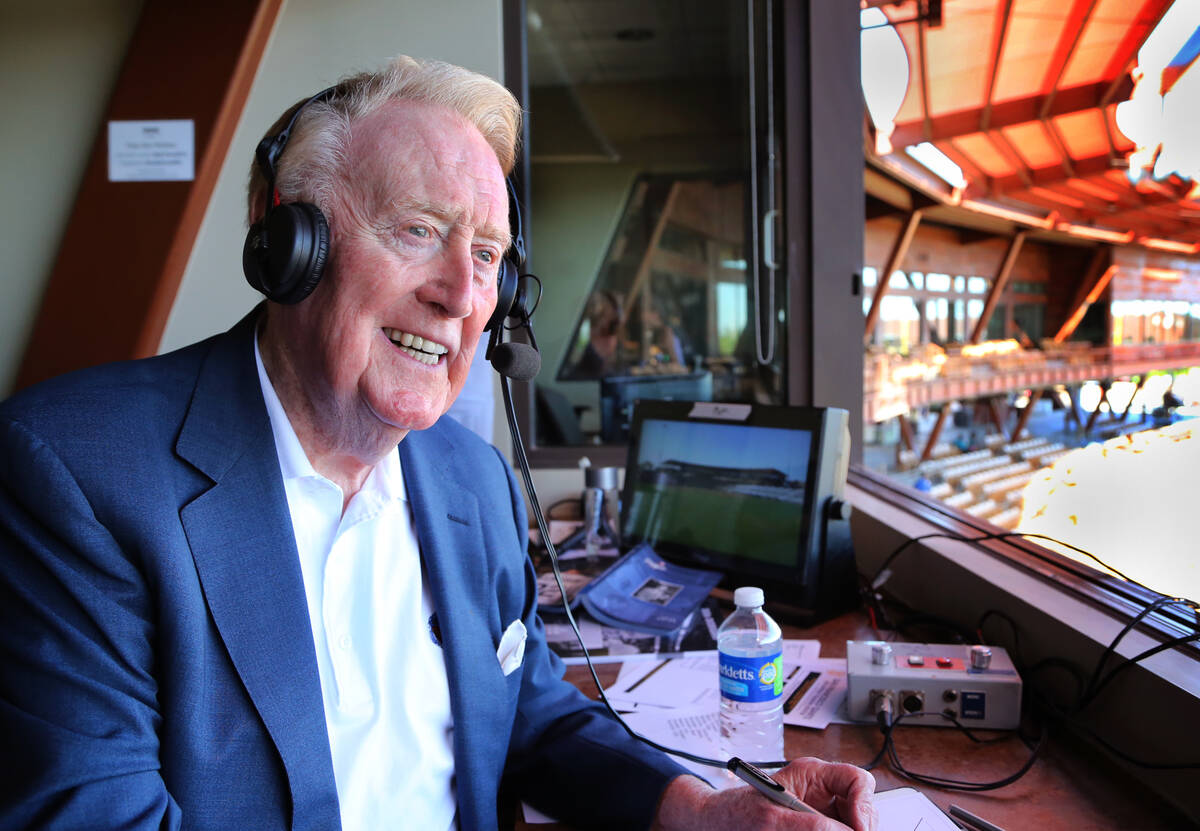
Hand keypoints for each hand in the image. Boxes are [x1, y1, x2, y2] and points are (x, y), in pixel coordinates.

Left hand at [652, 759, 876, 830]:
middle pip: (863, 807)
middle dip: (859, 825)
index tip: (855, 827)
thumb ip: (810, 824)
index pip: (857, 780)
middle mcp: (822, 792)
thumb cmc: (735, 813)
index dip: (863, 804)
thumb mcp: (771, 817)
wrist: (716, 824)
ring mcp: (821, 812)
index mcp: (812, 774)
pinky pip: (837, 830)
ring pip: (853, 824)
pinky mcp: (815, 826)